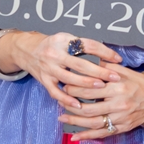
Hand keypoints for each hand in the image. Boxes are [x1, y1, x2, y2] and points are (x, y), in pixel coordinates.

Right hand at [0, 31, 120, 111]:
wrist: (26, 50)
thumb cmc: (52, 45)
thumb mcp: (66, 39)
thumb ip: (82, 46)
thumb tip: (107, 55)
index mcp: (64, 40)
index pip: (88, 45)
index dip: (104, 52)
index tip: (118, 59)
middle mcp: (55, 53)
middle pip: (80, 64)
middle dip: (99, 71)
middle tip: (114, 77)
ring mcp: (48, 68)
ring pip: (70, 79)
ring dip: (86, 84)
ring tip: (101, 87)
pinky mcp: (43, 80)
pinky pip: (56, 92)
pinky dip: (67, 99)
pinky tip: (79, 105)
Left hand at [61, 63, 143, 138]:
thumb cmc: (137, 83)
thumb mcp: (123, 71)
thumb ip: (104, 68)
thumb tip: (85, 61)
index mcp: (117, 87)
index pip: (90, 89)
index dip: (74, 89)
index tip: (64, 86)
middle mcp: (118, 104)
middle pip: (88, 107)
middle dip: (71, 104)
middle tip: (60, 100)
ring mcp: (120, 118)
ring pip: (92, 122)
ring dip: (75, 122)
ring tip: (62, 118)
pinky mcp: (121, 128)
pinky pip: (101, 134)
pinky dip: (87, 136)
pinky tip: (74, 136)